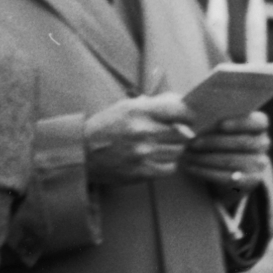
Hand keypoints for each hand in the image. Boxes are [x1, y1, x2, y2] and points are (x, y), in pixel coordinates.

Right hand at [81, 93, 198, 186]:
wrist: (83, 153)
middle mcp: (143, 131)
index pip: (180, 110)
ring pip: (178, 151)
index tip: (189, 118)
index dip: (189, 115)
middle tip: (176, 134)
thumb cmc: (106, 127)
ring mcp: (143, 153)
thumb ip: (154, 104)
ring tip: (163, 146)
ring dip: (175, 149)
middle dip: (183, 133)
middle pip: (183, 133)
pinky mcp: (142, 171)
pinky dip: (169, 164)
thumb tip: (180, 101)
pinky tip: (159, 159)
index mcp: (139, 111)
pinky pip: (170, 168)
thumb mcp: (126, 106)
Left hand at [180, 114, 272, 197]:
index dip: (241, 123)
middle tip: (192, 142)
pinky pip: (227, 178)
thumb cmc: (220, 139)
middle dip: (213, 142)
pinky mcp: (250, 182)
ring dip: (205, 158)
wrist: (228, 169)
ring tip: (187, 155)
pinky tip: (191, 167)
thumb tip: (194, 114)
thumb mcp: (222, 127)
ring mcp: (259, 164)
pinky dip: (206, 172)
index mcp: (259, 126)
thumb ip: (216, 118)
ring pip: (231, 161)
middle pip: (241, 143)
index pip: (259, 122)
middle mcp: (264, 144)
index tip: (221, 124)